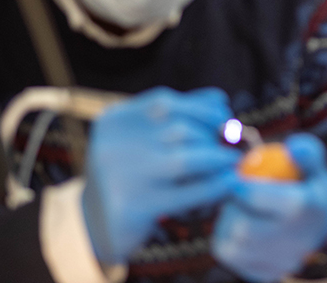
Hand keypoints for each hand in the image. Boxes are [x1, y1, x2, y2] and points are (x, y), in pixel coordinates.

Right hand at [82, 87, 240, 264]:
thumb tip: (219, 100)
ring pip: (185, 159)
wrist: (93, 225)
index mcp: (114, 121)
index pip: (164, 102)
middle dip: (213, 134)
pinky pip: (186, 192)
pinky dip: (214, 185)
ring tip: (233, 160)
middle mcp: (113, 145)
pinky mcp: (134, 208)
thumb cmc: (129, 174)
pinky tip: (229, 182)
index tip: (224, 114)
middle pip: (178, 129)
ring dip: (217, 158)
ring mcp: (122, 177)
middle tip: (231, 143)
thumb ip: (175, 116)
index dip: (201, 106)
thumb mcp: (141, 139)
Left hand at [212, 134, 326, 282]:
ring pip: (231, 245)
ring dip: (227, 223)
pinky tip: (237, 225)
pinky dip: (227, 239)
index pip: (257, 198)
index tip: (234, 176)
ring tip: (237, 208)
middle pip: (241, 227)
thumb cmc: (310, 187)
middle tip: (234, 194)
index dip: (238, 185)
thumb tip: (292, 146)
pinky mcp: (265, 273)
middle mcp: (292, 240)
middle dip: (232, 207)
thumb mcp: (316, 165)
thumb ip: (307, 153)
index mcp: (304, 207)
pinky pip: (231, 257)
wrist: (321, 225)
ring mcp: (279, 261)